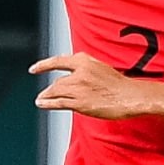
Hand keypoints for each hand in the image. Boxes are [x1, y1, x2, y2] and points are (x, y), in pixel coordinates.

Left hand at [30, 53, 152, 120]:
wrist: (130, 96)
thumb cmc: (119, 85)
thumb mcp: (100, 68)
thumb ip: (84, 70)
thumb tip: (69, 78)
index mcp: (84, 61)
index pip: (58, 61)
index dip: (43, 65)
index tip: (33, 69)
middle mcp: (79, 73)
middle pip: (58, 81)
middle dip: (51, 89)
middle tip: (44, 94)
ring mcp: (79, 88)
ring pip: (55, 91)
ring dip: (46, 96)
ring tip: (40, 99)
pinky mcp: (79, 102)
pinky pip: (58, 102)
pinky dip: (47, 103)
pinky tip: (41, 103)